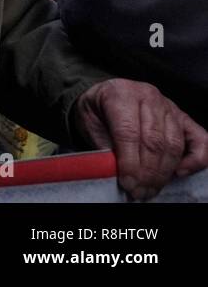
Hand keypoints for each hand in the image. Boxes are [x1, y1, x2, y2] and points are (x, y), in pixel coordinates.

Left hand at [72, 79, 207, 200]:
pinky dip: (196, 159)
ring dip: (164, 172)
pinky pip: (200, 139)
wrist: (105, 94)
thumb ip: (104, 145)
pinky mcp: (184, 117)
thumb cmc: (97, 110)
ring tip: (150, 188)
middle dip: (147, 173)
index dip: (130, 162)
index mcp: (120, 94)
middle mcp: (148, 97)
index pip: (129, 132)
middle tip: (138, 191)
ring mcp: (169, 106)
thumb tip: (116, 172)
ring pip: (174, 144)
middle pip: (154, 141)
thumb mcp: (89, 124)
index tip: (127, 183)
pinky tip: (180, 173)